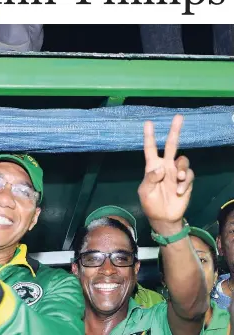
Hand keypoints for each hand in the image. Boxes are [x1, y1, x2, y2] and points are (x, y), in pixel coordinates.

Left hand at [138, 115, 193, 234]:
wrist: (164, 217)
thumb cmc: (150, 204)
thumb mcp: (145, 192)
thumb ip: (151, 179)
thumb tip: (161, 168)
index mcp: (152, 167)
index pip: (151, 149)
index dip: (149, 136)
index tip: (148, 123)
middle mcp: (165, 166)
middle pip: (172, 145)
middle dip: (174, 131)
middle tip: (178, 117)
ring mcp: (176, 172)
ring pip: (183, 160)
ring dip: (181, 168)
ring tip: (177, 180)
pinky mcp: (186, 180)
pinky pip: (188, 175)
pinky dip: (185, 182)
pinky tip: (179, 191)